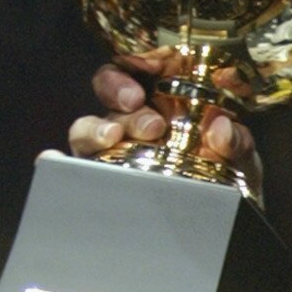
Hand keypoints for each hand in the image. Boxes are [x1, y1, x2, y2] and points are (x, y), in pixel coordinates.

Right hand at [68, 66, 260, 199]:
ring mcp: (113, 150)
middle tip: (151, 124)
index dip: (133, 67)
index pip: (136, 67)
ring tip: (113, 139)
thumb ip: (237, 144)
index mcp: (163, 98)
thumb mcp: (240, 159)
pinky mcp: (101, 180)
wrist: (224, 224)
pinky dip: (57, 162)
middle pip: (107, 91)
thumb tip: (223, 130)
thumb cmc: (228, 179)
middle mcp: (133, 118)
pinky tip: (51, 159)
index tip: (146, 80)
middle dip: (119, 95)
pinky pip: (72, 168)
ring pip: (87, 127)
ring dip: (96, 129)